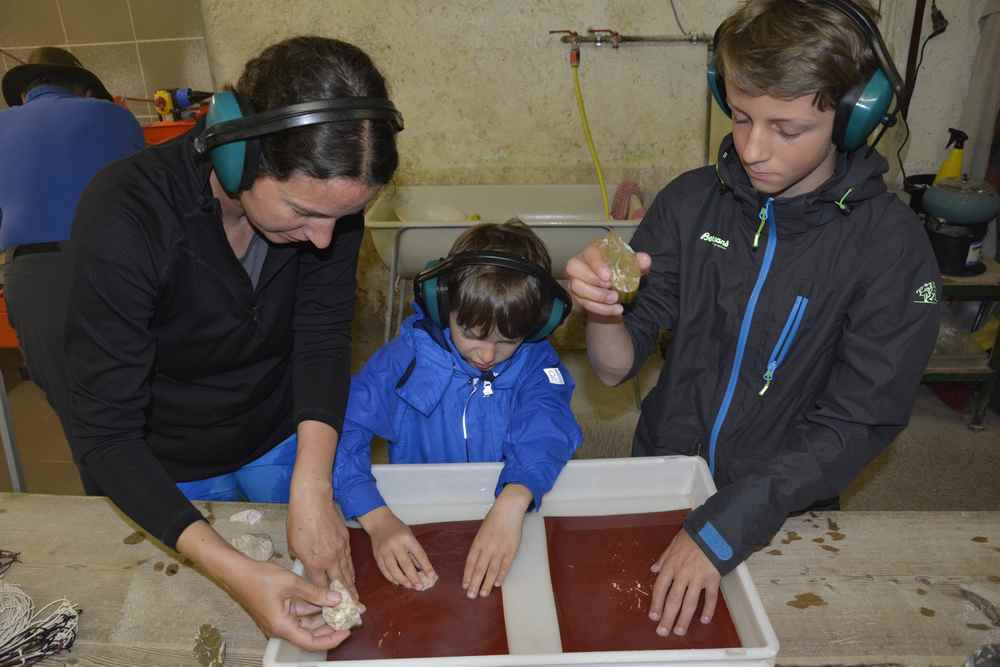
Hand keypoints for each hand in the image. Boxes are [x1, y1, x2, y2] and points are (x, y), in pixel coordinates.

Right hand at [178, 521, 348, 650]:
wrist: (237, 571)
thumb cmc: (259, 578)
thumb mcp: (291, 583)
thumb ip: (315, 593)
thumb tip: (337, 600)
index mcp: (282, 626)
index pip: (311, 642)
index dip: (331, 639)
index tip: (346, 631)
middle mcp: (282, 626)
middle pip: (311, 633)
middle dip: (331, 625)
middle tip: (350, 615)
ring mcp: (280, 618)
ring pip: (307, 621)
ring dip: (324, 614)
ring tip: (342, 604)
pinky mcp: (280, 609)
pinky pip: (300, 611)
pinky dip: (314, 606)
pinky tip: (327, 597)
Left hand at [288, 476, 355, 598]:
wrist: (313, 500)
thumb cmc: (298, 521)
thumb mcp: (293, 545)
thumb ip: (301, 560)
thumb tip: (305, 565)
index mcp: (315, 562)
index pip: (322, 587)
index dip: (326, 599)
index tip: (331, 609)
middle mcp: (330, 559)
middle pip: (340, 582)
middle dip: (347, 597)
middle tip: (353, 608)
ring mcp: (341, 549)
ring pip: (348, 571)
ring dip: (351, 585)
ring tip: (355, 596)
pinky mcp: (346, 540)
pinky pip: (349, 559)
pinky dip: (351, 569)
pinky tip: (351, 575)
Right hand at [358, 506, 436, 589]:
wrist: (378, 522)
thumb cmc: (397, 529)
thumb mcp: (409, 536)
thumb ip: (414, 552)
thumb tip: (422, 569)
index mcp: (407, 538)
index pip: (419, 554)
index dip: (426, 566)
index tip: (431, 575)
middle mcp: (395, 544)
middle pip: (405, 564)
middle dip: (413, 577)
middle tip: (419, 586)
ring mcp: (385, 550)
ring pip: (393, 569)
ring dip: (402, 580)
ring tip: (409, 586)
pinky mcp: (377, 555)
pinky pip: (384, 570)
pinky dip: (391, 578)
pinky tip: (397, 582)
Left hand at [463, 484, 530, 597]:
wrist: (508, 510)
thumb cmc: (494, 520)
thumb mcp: (482, 532)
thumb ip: (479, 547)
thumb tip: (475, 563)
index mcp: (478, 542)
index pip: (470, 562)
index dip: (467, 575)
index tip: (464, 586)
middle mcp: (487, 548)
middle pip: (479, 569)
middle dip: (474, 583)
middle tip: (471, 596)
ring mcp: (499, 550)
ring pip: (492, 570)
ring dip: (487, 583)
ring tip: (482, 594)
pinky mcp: (511, 550)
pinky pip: (505, 566)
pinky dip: (501, 575)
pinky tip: (497, 584)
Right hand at [565, 240, 651, 316]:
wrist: (616, 290)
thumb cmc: (621, 272)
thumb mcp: (633, 267)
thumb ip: (639, 263)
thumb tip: (645, 260)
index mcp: (594, 251)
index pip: (589, 253)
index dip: (597, 265)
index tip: (608, 277)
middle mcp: (580, 263)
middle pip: (574, 269)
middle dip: (593, 282)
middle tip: (612, 290)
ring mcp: (575, 280)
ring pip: (576, 288)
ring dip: (597, 297)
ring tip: (615, 300)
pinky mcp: (577, 295)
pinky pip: (583, 303)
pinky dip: (601, 309)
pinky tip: (615, 309)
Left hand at [648, 527, 720, 635]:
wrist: (714, 530)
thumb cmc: (694, 535)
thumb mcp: (673, 543)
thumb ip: (663, 558)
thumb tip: (653, 569)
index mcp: (671, 565)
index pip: (660, 588)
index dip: (656, 604)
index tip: (653, 616)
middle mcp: (683, 573)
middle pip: (673, 600)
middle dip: (667, 618)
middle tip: (663, 631)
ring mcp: (698, 577)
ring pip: (689, 602)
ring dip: (684, 619)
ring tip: (679, 631)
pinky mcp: (713, 578)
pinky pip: (710, 597)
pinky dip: (708, 609)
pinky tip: (704, 620)